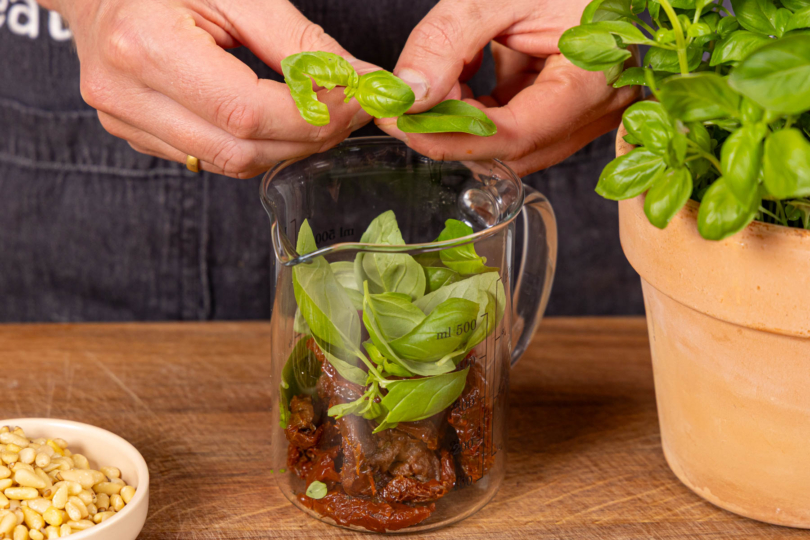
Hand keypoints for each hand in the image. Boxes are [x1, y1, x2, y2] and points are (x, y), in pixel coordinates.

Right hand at [44, 0, 374, 177]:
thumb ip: (298, 42)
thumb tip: (359, 79)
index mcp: (145, 46)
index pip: (246, 113)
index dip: (311, 116)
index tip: (356, 101)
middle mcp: (125, 94)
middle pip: (240, 150)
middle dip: (308, 137)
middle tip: (350, 111)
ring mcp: (125, 121)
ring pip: (229, 164)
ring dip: (286, 147)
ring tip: (321, 115)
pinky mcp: (135, 134)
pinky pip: (210, 159)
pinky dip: (254, 147)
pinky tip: (278, 122)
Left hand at [376, 0, 638, 175]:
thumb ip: (450, 41)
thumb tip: (409, 95)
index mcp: (592, 79)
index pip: (516, 135)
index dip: (453, 137)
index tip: (403, 124)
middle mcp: (594, 108)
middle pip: (510, 150)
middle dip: (449, 131)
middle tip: (400, 107)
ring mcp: (582, 111)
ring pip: (507, 143)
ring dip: (461, 118)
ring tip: (435, 78)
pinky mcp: (562, 105)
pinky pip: (512, 124)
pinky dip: (476, 107)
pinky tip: (461, 75)